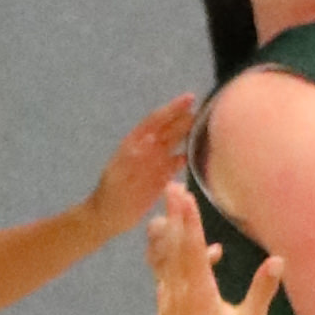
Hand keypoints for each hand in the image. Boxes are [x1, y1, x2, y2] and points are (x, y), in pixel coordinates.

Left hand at [87, 94, 198, 238]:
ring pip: (175, 142)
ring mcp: (155, 162)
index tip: (190, 98)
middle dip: (186, 117)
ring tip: (207, 125)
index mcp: (135, 143)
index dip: (172, 108)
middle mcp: (147, 149)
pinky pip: (177, 162)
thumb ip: (132, 157)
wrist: (108, 216)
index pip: (156, 120)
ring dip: (188, 133)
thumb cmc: (109, 194)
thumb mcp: (117, 175)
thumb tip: (149, 138)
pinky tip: (199, 154)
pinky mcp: (161, 177)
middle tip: (206, 110)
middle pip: (169, 128)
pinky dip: (187, 157)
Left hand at [146, 180, 275, 314]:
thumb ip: (262, 289)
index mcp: (199, 292)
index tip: (182, 195)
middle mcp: (178, 292)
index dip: (188, 219)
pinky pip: (166, 278)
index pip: (192, 247)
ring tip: (171, 214)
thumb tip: (279, 260)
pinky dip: (175, 263)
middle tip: (169, 187)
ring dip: (170, 236)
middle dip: (173, 215)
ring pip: (165, 261)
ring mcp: (166, 302)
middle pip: (173, 246)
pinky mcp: (163, 311)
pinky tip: (198, 260)